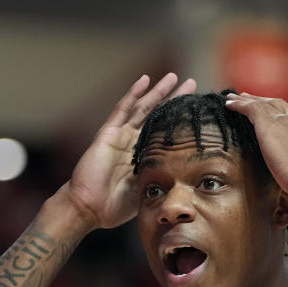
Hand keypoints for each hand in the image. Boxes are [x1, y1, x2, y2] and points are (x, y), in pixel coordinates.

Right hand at [66, 73, 196, 228]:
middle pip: (158, 116)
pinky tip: (144, 80)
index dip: (181, 122)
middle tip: (192, 86)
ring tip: (173, 77)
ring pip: (143, 108)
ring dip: (158, 92)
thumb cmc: (114, 207)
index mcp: (144, 158)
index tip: (199, 113)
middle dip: (174, 101)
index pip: (166, 134)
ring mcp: (121, 136)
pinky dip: (133, 94)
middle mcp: (133, 144)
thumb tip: (187, 178)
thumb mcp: (146, 192)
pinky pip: (123, 109)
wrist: (88, 208)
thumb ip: (161, 180)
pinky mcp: (108, 133)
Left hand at [223, 93, 287, 198]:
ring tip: (232, 98)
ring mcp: (284, 120)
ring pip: (262, 104)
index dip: (277, 111)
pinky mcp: (268, 123)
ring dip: (246, 100)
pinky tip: (229, 105)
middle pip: (276, 104)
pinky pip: (250, 108)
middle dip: (262, 100)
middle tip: (247, 97)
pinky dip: (239, 105)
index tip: (269, 110)